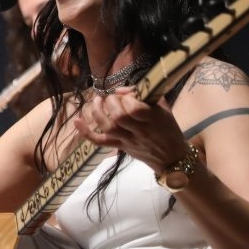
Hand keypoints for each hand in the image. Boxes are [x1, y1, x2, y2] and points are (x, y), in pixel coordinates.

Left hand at [73, 87, 191, 173]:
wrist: (171, 158)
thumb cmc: (169, 130)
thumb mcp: (163, 109)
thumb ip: (145, 95)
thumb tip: (120, 90)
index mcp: (153, 119)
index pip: (135, 108)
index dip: (127, 98)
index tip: (127, 95)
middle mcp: (140, 131)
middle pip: (119, 117)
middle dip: (111, 103)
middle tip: (111, 98)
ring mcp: (128, 141)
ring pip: (108, 127)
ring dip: (97, 112)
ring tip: (96, 101)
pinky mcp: (120, 147)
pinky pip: (100, 141)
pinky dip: (86, 132)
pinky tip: (76, 121)